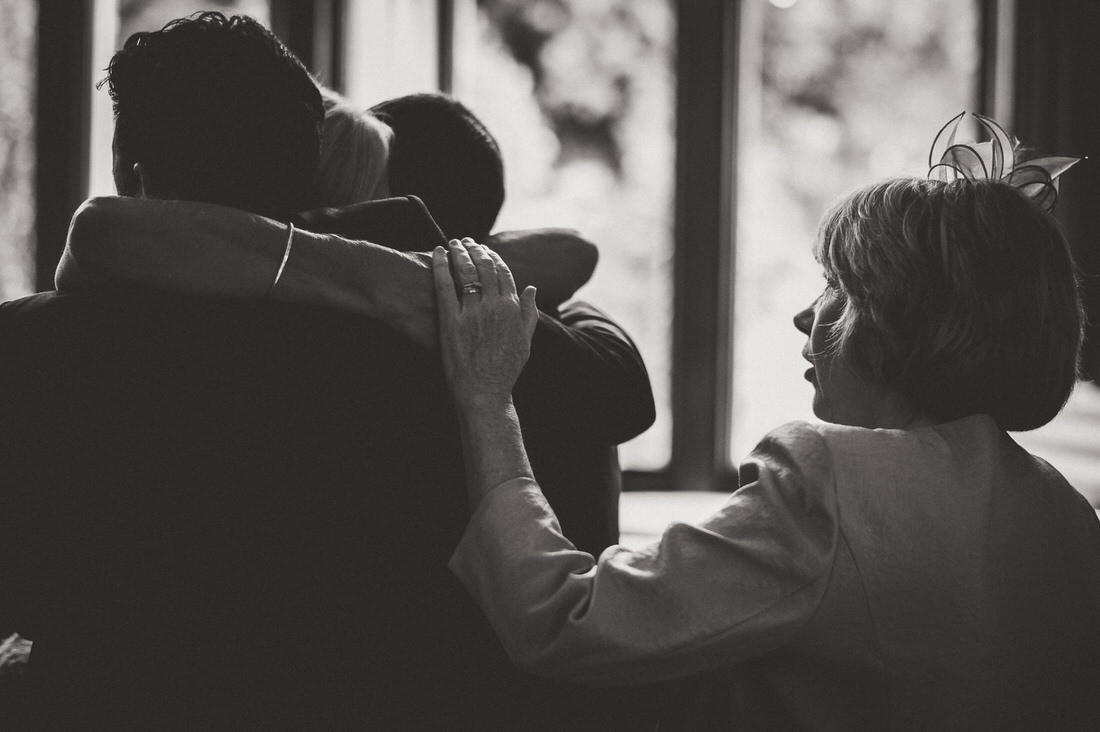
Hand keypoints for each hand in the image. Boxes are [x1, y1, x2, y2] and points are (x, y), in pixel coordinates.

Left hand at [433, 238, 537, 409]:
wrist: (485, 393)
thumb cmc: (506, 371)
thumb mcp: (526, 341)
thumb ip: (529, 312)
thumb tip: (531, 288)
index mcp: (512, 309)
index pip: (504, 272)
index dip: (493, 257)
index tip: (485, 249)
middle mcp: (493, 305)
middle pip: (484, 266)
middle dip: (475, 249)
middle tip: (465, 240)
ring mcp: (472, 312)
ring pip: (466, 271)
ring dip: (459, 252)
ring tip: (452, 242)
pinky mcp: (451, 321)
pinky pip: (445, 286)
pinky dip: (440, 266)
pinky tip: (437, 253)